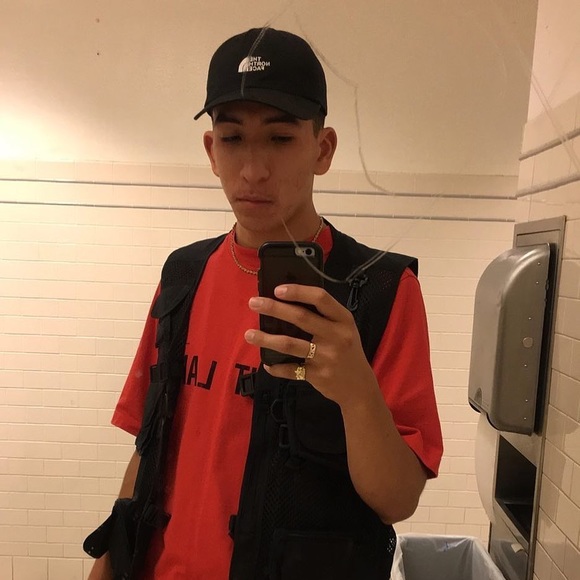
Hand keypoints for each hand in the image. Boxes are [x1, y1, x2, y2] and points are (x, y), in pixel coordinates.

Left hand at [245, 284, 377, 407]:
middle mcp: (336, 336)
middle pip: (301, 317)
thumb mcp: (344, 329)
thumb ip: (324, 316)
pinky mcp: (318, 375)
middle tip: (253, 303)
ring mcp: (327, 357)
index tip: (277, 289)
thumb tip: (288, 301)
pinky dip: (276, 366)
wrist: (360, 386)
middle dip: (274, 308)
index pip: (320, 298)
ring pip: (290, 344)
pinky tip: (267, 363)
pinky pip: (290, 369)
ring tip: (249, 334)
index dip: (298, 291)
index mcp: (343, 319)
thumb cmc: (347, 351)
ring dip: (266, 338)